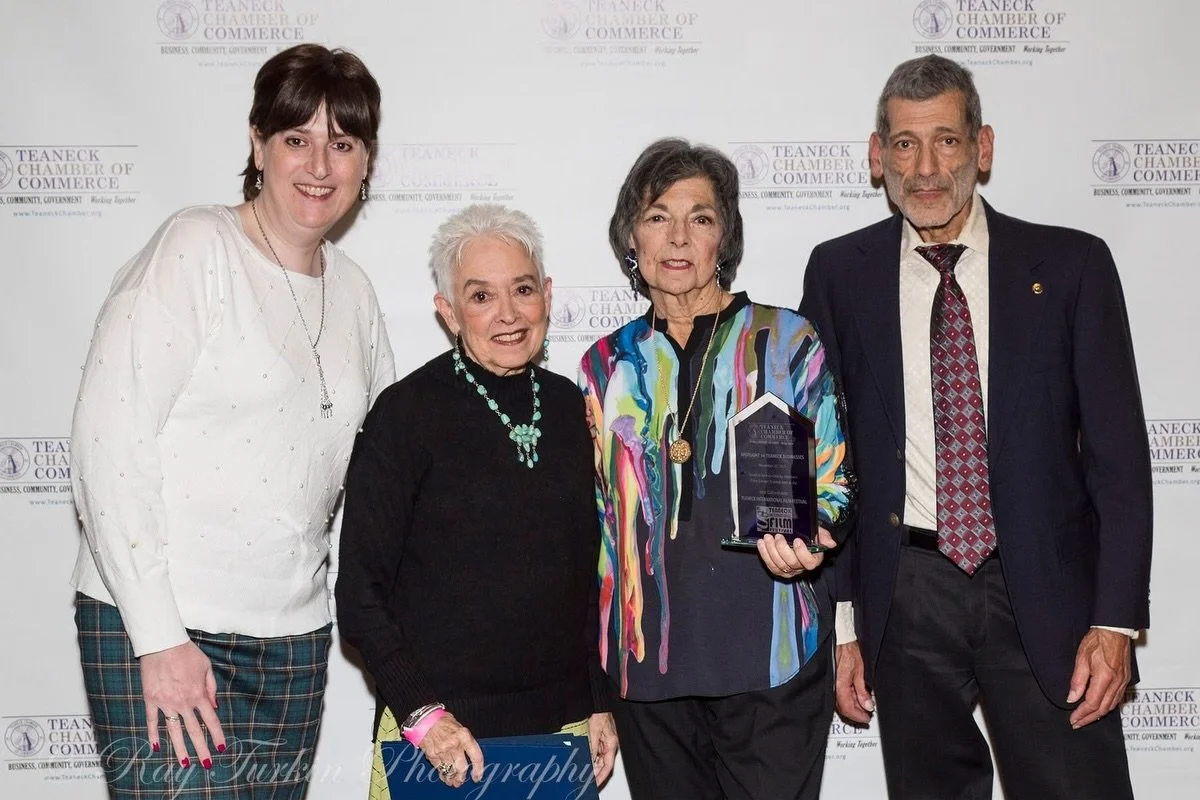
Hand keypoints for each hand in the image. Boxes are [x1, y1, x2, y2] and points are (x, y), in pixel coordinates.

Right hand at [140, 641, 224, 767]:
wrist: (163, 643)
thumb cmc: (186, 652)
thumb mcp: (206, 666)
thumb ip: (211, 688)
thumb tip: (213, 707)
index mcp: (198, 694)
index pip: (211, 720)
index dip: (217, 735)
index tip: (221, 748)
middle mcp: (183, 702)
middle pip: (194, 730)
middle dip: (202, 749)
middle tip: (206, 764)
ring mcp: (165, 703)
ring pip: (174, 731)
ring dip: (180, 749)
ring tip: (184, 763)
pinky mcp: (150, 700)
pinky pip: (152, 721)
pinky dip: (153, 734)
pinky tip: (155, 747)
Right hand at [418, 713, 483, 786]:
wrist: (425, 719)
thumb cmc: (443, 722)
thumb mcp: (459, 727)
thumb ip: (465, 741)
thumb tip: (470, 756)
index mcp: (464, 736)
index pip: (476, 756)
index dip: (478, 769)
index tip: (477, 777)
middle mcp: (455, 744)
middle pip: (462, 768)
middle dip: (462, 777)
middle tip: (461, 781)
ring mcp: (443, 751)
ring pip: (450, 771)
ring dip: (452, 779)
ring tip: (453, 782)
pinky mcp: (432, 755)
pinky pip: (440, 769)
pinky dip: (442, 775)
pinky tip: (444, 776)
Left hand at [586, 712, 617, 785]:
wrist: (600, 704)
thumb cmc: (601, 714)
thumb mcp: (594, 731)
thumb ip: (592, 747)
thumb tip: (589, 761)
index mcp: (612, 744)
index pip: (608, 766)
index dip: (602, 776)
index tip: (595, 783)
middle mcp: (611, 745)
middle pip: (604, 764)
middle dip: (596, 773)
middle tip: (588, 780)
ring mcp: (606, 742)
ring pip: (600, 759)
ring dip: (593, 766)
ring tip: (585, 772)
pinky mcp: (602, 739)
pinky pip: (597, 752)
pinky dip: (592, 758)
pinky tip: (586, 761)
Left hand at [756, 527, 836, 578]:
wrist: (799, 537)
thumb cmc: (809, 536)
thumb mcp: (818, 532)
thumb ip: (824, 536)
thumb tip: (831, 543)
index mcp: (813, 559)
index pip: (809, 562)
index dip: (802, 553)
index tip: (797, 540)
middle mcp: (801, 568)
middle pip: (791, 563)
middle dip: (783, 549)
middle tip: (778, 536)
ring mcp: (789, 570)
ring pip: (779, 565)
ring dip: (771, 551)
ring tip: (767, 538)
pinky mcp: (778, 570)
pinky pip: (770, 565)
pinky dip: (764, 554)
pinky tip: (761, 543)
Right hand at [834, 641, 874, 723]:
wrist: (839, 639)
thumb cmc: (848, 650)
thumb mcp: (860, 671)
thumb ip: (862, 691)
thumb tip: (868, 705)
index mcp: (839, 685)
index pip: (848, 708)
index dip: (858, 716)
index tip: (867, 718)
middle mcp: (832, 687)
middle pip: (843, 708)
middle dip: (856, 713)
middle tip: (867, 714)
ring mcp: (831, 684)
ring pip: (840, 703)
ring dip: (852, 707)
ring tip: (863, 706)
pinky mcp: (831, 681)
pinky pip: (838, 695)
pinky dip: (848, 699)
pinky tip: (855, 697)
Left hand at [1067, 628, 1131, 728]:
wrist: (1115, 631)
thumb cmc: (1098, 640)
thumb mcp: (1081, 658)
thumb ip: (1077, 680)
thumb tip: (1072, 697)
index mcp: (1105, 677)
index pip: (1092, 703)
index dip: (1082, 714)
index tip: (1073, 720)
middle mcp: (1117, 682)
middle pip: (1103, 708)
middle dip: (1089, 718)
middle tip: (1078, 723)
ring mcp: (1123, 681)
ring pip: (1112, 705)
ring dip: (1099, 714)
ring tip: (1087, 718)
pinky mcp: (1126, 679)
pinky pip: (1117, 698)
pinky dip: (1108, 706)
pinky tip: (1100, 707)